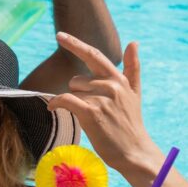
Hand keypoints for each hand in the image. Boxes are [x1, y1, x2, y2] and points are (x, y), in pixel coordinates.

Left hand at [48, 34, 155, 171]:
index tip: (59, 35)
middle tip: (93, 110)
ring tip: (92, 118)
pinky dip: (56, 103)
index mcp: (119, 79)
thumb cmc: (130, 123)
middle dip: (78, 94)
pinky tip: (53, 108)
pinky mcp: (91, 112)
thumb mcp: (135, 93)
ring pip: (72, 91)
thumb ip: (133, 68)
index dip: (75, 44)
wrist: (134, 151)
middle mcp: (111, 85)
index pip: (94, 55)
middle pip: (76, 80)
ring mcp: (102, 99)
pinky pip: (65, 99)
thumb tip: (134, 42)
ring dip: (75, 104)